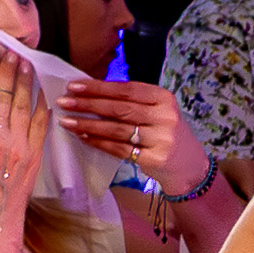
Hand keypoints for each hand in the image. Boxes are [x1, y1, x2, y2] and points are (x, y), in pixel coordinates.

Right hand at [0, 41, 48, 235]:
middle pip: (5, 95)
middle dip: (9, 70)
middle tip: (12, 52)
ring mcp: (19, 146)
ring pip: (26, 105)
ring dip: (27, 82)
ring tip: (27, 64)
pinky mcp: (35, 156)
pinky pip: (41, 125)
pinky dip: (42, 106)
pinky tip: (43, 93)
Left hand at [59, 79, 207, 192]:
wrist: (189, 166)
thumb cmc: (165, 134)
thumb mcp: (157, 112)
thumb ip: (132, 102)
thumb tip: (91, 92)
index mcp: (165, 99)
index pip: (127, 89)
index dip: (99, 87)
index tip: (74, 86)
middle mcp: (166, 117)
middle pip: (120, 108)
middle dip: (88, 104)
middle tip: (64, 102)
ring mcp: (161, 139)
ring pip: (117, 129)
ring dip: (88, 124)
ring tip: (67, 121)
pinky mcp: (154, 159)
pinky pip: (119, 149)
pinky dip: (98, 142)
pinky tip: (83, 137)